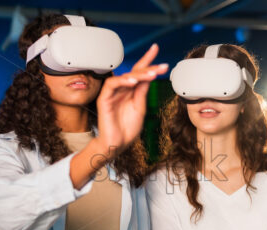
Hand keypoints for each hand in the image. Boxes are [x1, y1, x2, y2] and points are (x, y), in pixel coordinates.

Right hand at [96, 43, 168, 158]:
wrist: (117, 144)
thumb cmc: (128, 129)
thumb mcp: (140, 108)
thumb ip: (142, 92)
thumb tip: (149, 76)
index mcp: (131, 91)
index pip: (139, 72)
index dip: (147, 60)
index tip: (156, 48)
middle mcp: (122, 89)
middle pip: (134, 72)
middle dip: (149, 67)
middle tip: (161, 66)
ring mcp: (113, 93)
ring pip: (125, 77)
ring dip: (139, 74)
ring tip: (152, 74)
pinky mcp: (104, 99)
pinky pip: (112, 85)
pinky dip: (122, 82)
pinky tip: (133, 82)